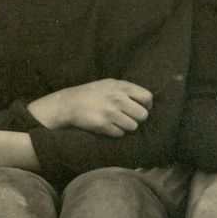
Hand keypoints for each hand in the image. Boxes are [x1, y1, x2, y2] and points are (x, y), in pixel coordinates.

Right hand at [29, 78, 152, 134]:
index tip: (141, 109)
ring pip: (133, 126)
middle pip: (143, 115)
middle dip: (138, 119)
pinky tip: (108, 126)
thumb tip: (147, 101)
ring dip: (127, 126)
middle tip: (129, 118)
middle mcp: (117, 98)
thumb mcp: (110, 84)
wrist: (69, 103)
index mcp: (121, 86)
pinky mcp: (103, 125)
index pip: (147, 98)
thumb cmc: (92, 94)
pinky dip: (116, 132)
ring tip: (117, 122)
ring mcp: (110, 112)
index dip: (147, 106)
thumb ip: (127, 90)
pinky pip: (120, 133)